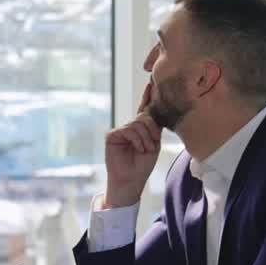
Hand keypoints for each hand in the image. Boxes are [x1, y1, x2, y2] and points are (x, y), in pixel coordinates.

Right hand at [102, 82, 162, 207]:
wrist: (132, 180)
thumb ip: (153, 127)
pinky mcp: (112, 135)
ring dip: (146, 138)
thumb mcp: (154, 143)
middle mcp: (130, 127)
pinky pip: (129, 129)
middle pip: (145, 116)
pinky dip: (137, 140)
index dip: (147, 96)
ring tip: (145, 150)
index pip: (144, 109)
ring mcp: (120, 130)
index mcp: (141, 128)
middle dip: (152, 130)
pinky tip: (138, 149)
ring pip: (138, 123)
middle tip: (153, 144)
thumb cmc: (143, 165)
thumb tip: (150, 112)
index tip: (151, 83)